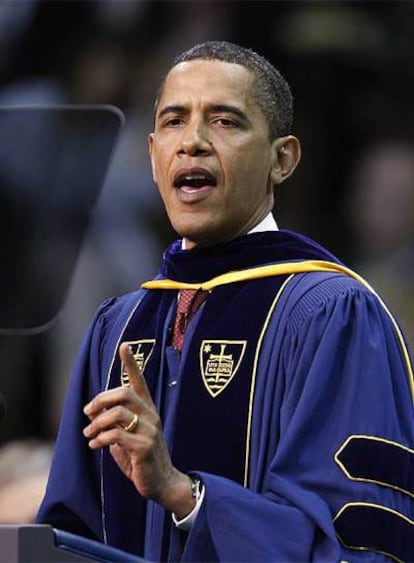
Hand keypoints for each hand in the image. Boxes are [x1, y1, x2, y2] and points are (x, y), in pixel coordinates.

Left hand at [83, 343, 194, 517]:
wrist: (162, 483)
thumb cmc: (141, 458)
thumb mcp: (127, 436)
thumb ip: (115, 422)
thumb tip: (94, 412)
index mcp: (147, 409)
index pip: (139, 381)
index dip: (131, 363)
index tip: (125, 346)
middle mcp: (150, 415)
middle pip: (123, 393)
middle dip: (100, 399)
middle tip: (88, 412)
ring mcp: (149, 430)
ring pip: (117, 413)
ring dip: (96, 423)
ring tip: (89, 434)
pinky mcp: (144, 447)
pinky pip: (116, 435)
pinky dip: (100, 439)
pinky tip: (94, 445)